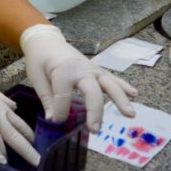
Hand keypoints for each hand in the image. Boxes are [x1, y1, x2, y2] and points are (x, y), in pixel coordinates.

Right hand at [0, 67, 39, 165]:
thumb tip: (11, 105)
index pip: (16, 118)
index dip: (25, 130)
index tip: (33, 139)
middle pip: (16, 132)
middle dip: (27, 148)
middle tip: (37, 160)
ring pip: (4, 140)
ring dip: (10, 153)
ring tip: (16, 164)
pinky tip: (1, 161)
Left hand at [21, 24, 136, 130]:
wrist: (46, 40)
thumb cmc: (39, 59)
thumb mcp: (36, 77)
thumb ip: (47, 98)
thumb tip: (53, 120)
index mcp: (62, 70)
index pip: (64, 95)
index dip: (60, 111)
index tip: (56, 121)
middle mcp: (81, 69)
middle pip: (92, 91)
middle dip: (95, 111)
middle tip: (95, 129)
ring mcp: (92, 69)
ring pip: (109, 84)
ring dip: (120, 99)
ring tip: (129, 114)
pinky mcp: (97, 70)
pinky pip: (112, 78)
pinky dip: (123, 85)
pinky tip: (135, 94)